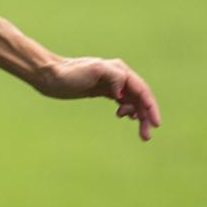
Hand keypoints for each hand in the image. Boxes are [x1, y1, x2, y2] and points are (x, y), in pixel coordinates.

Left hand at [31, 55, 161, 141]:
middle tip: (145, 137)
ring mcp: (111, 83)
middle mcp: (119, 76)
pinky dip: (128, 109)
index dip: (151, 107)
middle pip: (140, 98)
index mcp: (120, 70)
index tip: (155, 124)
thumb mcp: (93, 70)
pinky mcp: (103, 90)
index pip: (142, 90)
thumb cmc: (70, 73)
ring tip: (140, 133)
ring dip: (138, 116)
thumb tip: (121, 92)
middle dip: (146, 116)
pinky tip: (125, 117)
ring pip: (132, 101)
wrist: (50, 76)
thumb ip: (113, 76)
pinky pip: (123, 100)